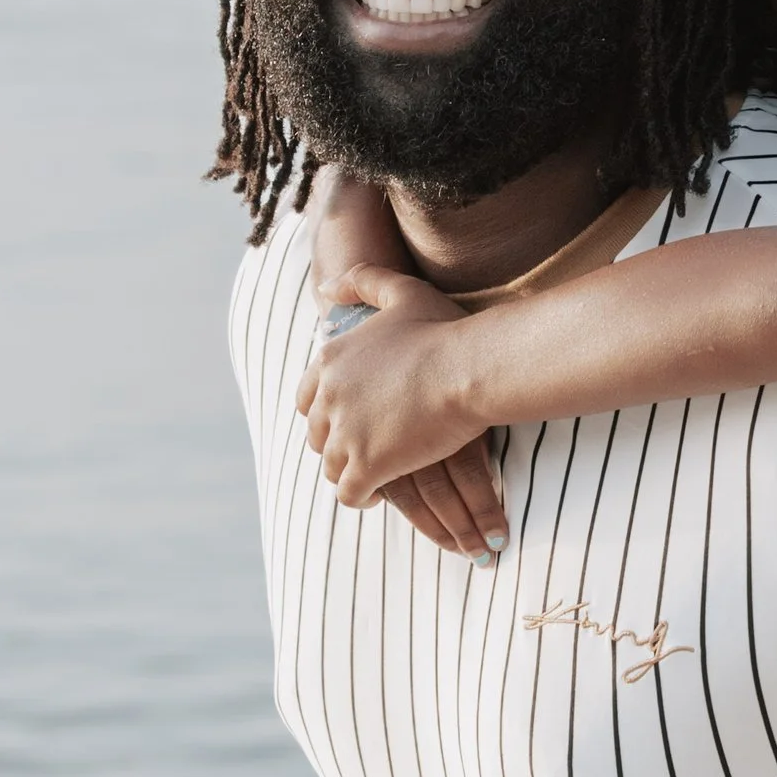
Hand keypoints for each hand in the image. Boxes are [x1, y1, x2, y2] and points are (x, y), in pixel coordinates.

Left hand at [297, 264, 506, 556]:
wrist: (468, 368)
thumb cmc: (444, 331)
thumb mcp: (401, 291)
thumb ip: (362, 280)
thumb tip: (326, 285)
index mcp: (331, 361)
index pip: (307, 399)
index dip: (327, 414)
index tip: (351, 421)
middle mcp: (329, 397)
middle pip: (318, 435)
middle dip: (338, 445)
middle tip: (368, 450)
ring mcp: (345, 433)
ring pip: (331, 467)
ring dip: (349, 472)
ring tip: (376, 475)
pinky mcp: (366, 465)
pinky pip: (349, 493)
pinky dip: (360, 497)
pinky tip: (379, 493)